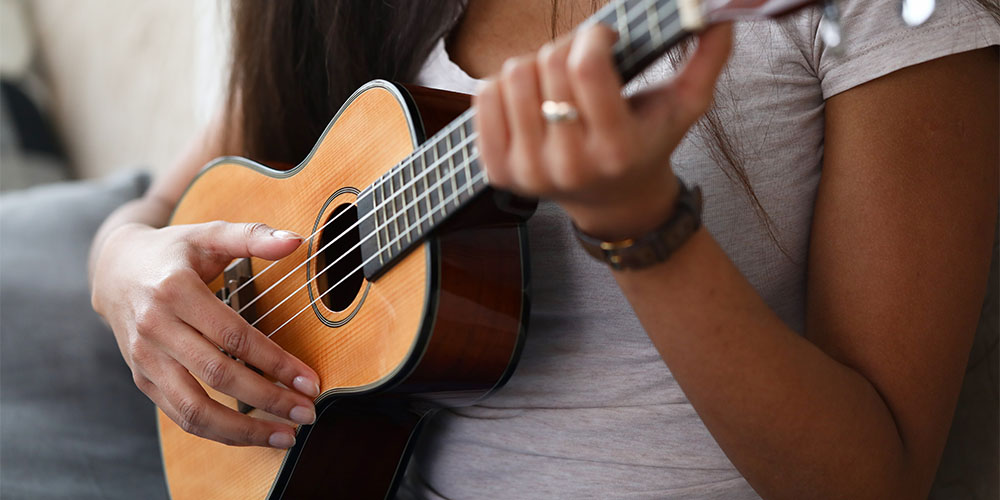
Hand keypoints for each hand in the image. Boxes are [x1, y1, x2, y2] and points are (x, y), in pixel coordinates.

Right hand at [91, 221, 319, 447]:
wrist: (113, 271)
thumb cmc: (173, 252)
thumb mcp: (209, 233)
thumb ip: (252, 236)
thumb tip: (295, 240)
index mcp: (175, 291)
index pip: (234, 336)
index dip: (275, 362)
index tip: (310, 381)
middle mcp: (155, 328)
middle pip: (218, 376)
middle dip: (268, 399)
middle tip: (307, 413)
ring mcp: (145, 359)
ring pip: (194, 409)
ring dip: (243, 431)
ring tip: (285, 437)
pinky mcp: (142, 380)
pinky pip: (181, 416)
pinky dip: (219, 432)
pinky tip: (253, 435)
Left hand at [474, 23, 732, 240]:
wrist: (613, 201)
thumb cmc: (648, 143)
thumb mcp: (686, 108)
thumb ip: (709, 59)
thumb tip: (722, 16)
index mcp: (617, 149)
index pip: (585, 68)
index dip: (593, 36)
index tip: (603, 38)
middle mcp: (570, 166)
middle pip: (546, 65)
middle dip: (566, 48)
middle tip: (580, 61)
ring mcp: (529, 172)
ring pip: (511, 76)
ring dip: (534, 65)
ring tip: (556, 83)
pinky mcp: (498, 171)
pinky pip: (482, 97)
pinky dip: (504, 86)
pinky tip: (530, 99)